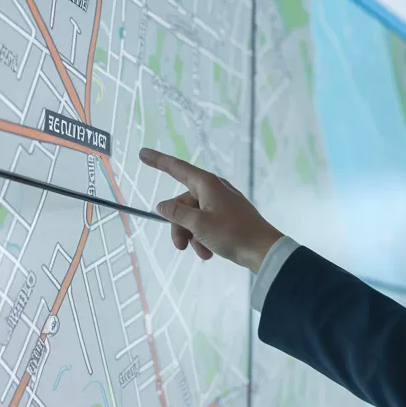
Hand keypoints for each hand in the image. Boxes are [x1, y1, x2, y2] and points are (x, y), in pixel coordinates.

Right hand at [140, 148, 283, 272]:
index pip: (176, 168)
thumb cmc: (231, 233)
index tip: (142, 153)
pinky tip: (209, 253)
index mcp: (207, 184)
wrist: (263, 249)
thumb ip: (177, 213)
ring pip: (193, 216)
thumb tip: (162, 205)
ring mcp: (221, 203)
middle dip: (179, 225)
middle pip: (183, 203)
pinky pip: (206, 223)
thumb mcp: (198, 224)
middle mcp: (213, 189)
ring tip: (201, 252)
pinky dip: (203, 238)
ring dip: (192, 235)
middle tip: (180, 246)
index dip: (158, 161)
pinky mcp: (227, 216)